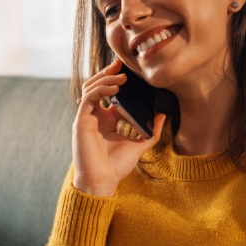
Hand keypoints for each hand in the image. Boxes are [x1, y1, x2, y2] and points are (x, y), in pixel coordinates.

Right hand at [72, 59, 165, 196]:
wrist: (103, 181)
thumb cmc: (116, 166)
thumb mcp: (139, 145)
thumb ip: (151, 131)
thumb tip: (163, 115)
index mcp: (106, 120)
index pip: (108, 94)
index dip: (116, 80)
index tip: (129, 71)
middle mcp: (94, 116)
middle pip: (96, 86)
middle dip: (107, 73)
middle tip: (121, 63)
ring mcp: (86, 118)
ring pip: (90, 88)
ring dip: (104, 78)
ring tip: (120, 75)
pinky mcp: (81, 121)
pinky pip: (89, 97)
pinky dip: (101, 89)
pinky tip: (114, 86)